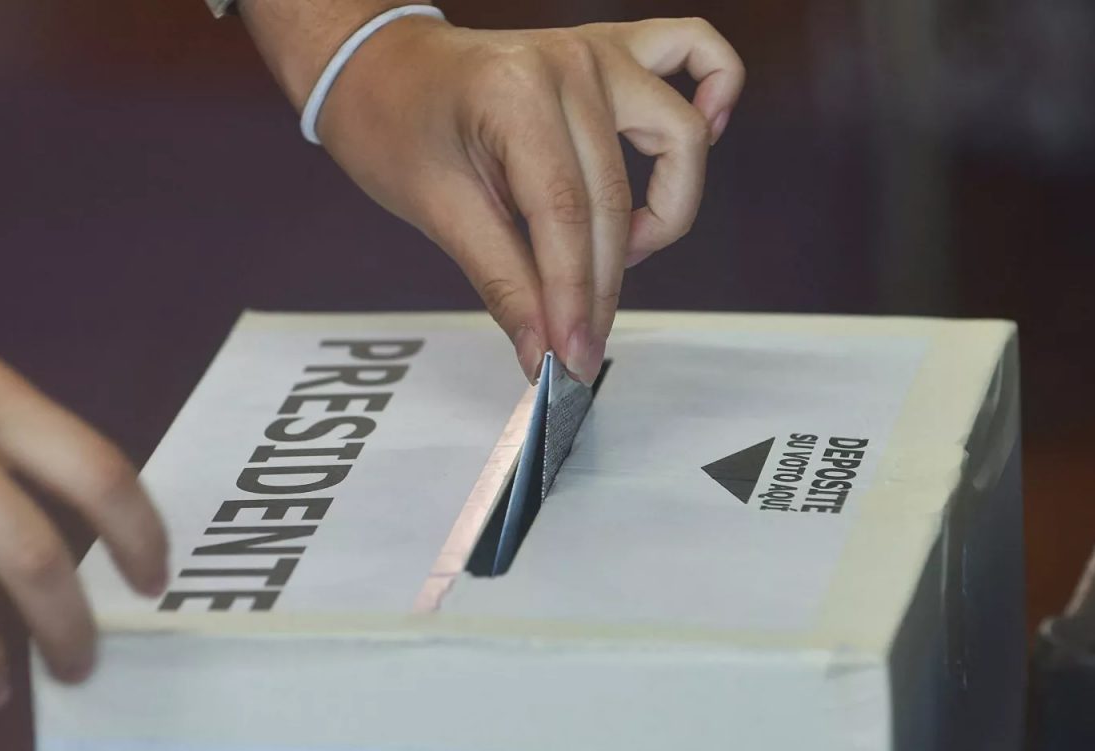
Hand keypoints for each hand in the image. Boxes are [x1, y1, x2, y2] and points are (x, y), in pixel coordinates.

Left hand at [318, 17, 743, 382]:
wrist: (379, 67)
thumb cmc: (395, 128)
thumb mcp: (437, 210)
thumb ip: (503, 281)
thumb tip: (545, 352)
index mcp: (513, 92)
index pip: (564, 212)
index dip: (574, 297)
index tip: (571, 358)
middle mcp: (568, 62)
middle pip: (614, 193)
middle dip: (602, 283)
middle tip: (582, 342)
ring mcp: (599, 48)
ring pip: (676, 137)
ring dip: (663, 209)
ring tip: (620, 251)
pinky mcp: (615, 49)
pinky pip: (696, 50)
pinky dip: (716, 92)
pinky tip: (707, 139)